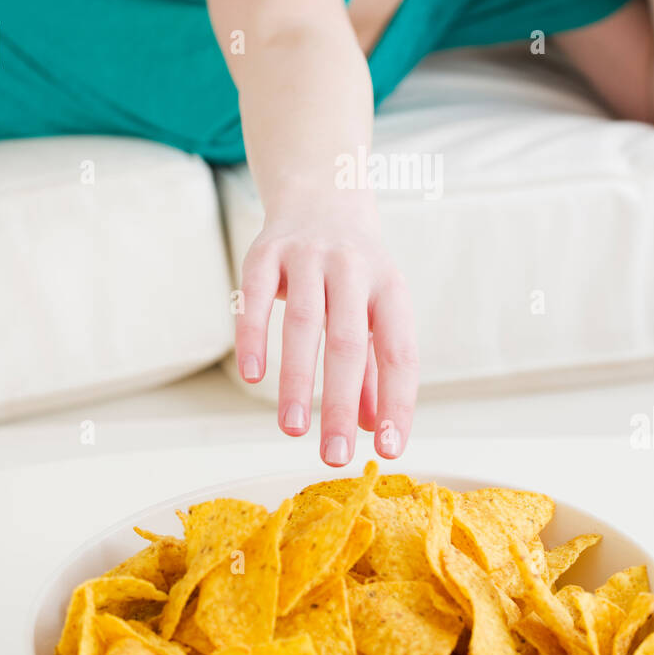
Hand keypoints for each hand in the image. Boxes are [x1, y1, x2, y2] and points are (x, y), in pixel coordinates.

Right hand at [234, 203, 418, 466]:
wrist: (320, 198)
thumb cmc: (353, 275)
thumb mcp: (374, 312)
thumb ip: (374, 371)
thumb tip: (371, 430)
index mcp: (391, 289)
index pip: (401, 353)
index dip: (396, 403)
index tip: (387, 450)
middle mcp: (354, 269)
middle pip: (349, 344)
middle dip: (339, 403)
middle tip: (333, 456)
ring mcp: (310, 257)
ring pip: (303, 324)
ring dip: (296, 380)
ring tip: (291, 430)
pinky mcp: (267, 252)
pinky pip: (256, 297)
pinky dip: (253, 336)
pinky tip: (253, 376)